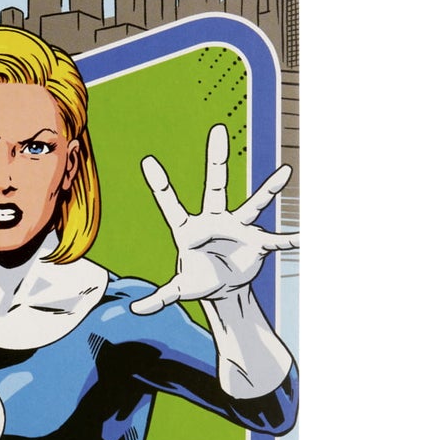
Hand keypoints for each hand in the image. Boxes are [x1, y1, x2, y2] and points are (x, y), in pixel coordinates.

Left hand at [131, 124, 297, 314]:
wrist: (223, 287)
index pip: (171, 206)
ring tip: (286, 172)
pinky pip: (275, 240)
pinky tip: (303, 237)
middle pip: (215, 186)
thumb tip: (136, 310)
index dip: (160, 186)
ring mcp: (237, 227)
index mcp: (188, 229)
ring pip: (253, 204)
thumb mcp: (178, 290)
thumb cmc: (197, 281)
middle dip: (216, 159)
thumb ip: (159, 297)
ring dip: (269, 189)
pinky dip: (289, 240)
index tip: (147, 162)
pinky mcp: (256, 241)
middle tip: (218, 129)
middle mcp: (214, 220)